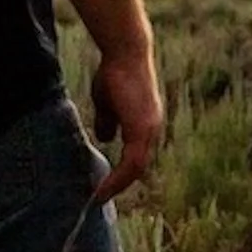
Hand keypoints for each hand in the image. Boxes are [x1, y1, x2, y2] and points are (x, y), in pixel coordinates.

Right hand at [89, 51, 163, 205]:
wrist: (124, 54)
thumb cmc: (115, 74)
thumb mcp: (108, 103)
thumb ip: (108, 121)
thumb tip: (105, 138)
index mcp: (145, 125)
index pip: (136, 157)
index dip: (121, 173)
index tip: (103, 186)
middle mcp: (153, 130)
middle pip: (138, 168)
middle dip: (119, 184)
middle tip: (100, 198)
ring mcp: (150, 130)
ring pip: (136, 169)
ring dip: (117, 185)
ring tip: (99, 197)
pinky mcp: (142, 129)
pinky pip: (132, 162)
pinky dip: (117, 178)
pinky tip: (103, 187)